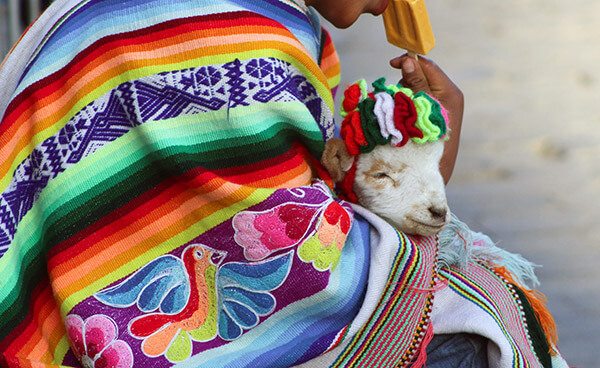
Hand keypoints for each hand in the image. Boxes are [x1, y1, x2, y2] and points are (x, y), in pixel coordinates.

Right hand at [390, 55, 463, 183]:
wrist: (437, 165)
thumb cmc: (428, 136)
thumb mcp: (420, 105)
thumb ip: (416, 82)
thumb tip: (409, 61)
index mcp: (450, 91)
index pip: (428, 66)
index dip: (410, 61)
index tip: (392, 64)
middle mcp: (450, 94)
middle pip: (424, 73)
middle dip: (407, 78)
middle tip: (398, 91)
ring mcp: (444, 103)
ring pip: (420, 84)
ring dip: (407, 89)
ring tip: (403, 106)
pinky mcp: (437, 109)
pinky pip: (421, 95)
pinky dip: (411, 98)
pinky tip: (406, 110)